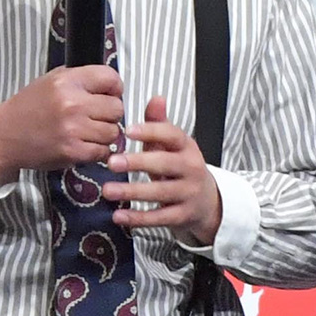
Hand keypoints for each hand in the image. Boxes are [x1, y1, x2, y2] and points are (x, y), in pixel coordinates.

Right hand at [0, 65, 123, 184]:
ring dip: (104, 134)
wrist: (4, 136)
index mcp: (67, 81)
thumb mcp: (51, 80)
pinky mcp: (71, 151)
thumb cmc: (29, 106)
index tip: (109, 94)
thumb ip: (81, 78)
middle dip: (110, 113)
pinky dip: (98, 151)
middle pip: (116, 107)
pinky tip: (85, 145)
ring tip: (89, 132)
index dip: (115, 87)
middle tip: (97, 117)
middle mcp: (72, 103)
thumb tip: (110, 83)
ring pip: (112, 131)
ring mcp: (73, 129)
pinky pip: (102, 151)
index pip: (110, 78)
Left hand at [102, 96, 222, 245]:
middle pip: (165, 163)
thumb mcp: (173, 146)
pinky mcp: (182, 216)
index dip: (151, 131)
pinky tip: (118, 216)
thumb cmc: (181, 169)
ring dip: (133, 192)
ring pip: (160, 192)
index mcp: (187, 147)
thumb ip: (160, 124)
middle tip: (111, 162)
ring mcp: (188, 193)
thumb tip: (156, 98)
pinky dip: (138, 218)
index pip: (172, 135)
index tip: (128, 130)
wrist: (208, 202)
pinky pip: (159, 218)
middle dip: (138, 162)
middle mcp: (191, 168)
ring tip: (107, 191)